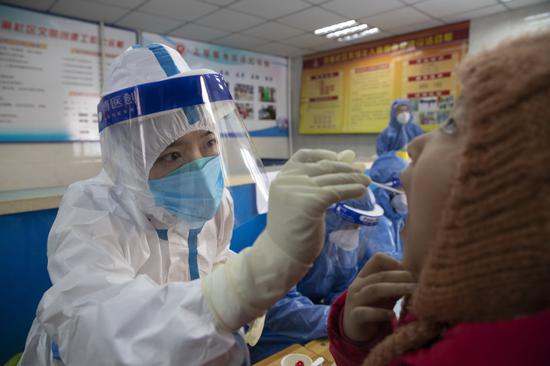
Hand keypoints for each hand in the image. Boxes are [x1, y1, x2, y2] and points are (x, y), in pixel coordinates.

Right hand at [266, 149, 370, 263]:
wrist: (282, 254)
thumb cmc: (292, 229)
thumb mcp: (303, 199)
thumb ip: (320, 179)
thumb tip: (349, 154)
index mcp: (282, 177)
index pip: (304, 156)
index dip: (324, 155)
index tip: (341, 159)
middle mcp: (288, 179)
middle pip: (323, 166)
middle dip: (346, 167)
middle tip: (362, 170)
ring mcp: (298, 189)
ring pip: (334, 179)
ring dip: (354, 178)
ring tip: (367, 181)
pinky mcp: (311, 201)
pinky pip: (338, 192)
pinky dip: (352, 190)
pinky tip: (361, 192)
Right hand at [343, 253, 415, 341]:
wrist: (356, 331)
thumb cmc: (375, 308)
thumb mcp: (386, 294)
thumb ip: (397, 284)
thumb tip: (419, 276)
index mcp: (364, 276)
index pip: (377, 259)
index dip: (394, 263)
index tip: (409, 273)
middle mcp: (357, 285)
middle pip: (379, 275)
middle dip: (400, 277)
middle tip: (417, 283)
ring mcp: (354, 301)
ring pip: (374, 290)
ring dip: (395, 289)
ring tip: (412, 293)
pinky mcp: (354, 317)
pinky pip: (366, 312)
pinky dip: (380, 313)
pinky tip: (393, 315)